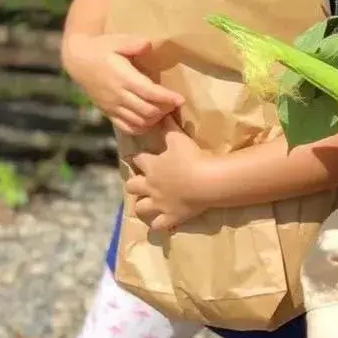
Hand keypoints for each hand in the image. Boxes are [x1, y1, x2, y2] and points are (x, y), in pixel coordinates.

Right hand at [62, 33, 182, 134]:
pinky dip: (142, 128)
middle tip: (175, 103)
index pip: (149, 92)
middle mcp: (118, 95)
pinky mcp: (108, 113)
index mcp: (123, 78)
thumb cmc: (101, 48)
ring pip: (139, 121)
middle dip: (165, 109)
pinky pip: (127, 127)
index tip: (181, 99)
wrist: (78, 61)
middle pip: (147, 110)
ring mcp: (112, 107)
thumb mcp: (117, 40)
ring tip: (165, 110)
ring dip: (155, 119)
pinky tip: (150, 120)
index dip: (167, 98)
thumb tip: (148, 45)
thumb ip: (133, 43)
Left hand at [126, 117, 212, 231]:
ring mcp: (159, 203)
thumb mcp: (178, 138)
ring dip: (142, 205)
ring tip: (146, 204)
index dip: (138, 157)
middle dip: (134, 184)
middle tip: (141, 182)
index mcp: (152, 165)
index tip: (137, 156)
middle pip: (132, 186)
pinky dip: (157, 224)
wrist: (204, 181)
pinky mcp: (170, 217)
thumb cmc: (191, 157)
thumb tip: (162, 112)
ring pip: (140, 208)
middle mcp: (150, 185)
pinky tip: (160, 223)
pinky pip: (158, 225)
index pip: (138, 159)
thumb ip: (168, 126)